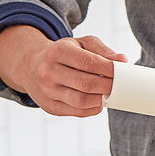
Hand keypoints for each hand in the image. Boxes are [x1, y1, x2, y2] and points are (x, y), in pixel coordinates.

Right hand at [0, 26, 126, 117]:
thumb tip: (123, 60)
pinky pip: (77, 111)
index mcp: (58, 52)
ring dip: (102, 99)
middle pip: (86, 83)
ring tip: (111, 93)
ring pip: (81, 100)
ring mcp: (47, 91)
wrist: (31, 66)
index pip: (89, 62)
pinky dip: (93, 108)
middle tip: (122, 85)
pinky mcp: (50, 107)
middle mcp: (49, 72)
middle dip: (109, 86)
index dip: (109, 69)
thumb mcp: (81, 44)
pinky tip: (100, 101)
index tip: (123, 71)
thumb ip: (103, 51)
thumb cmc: (64, 53)